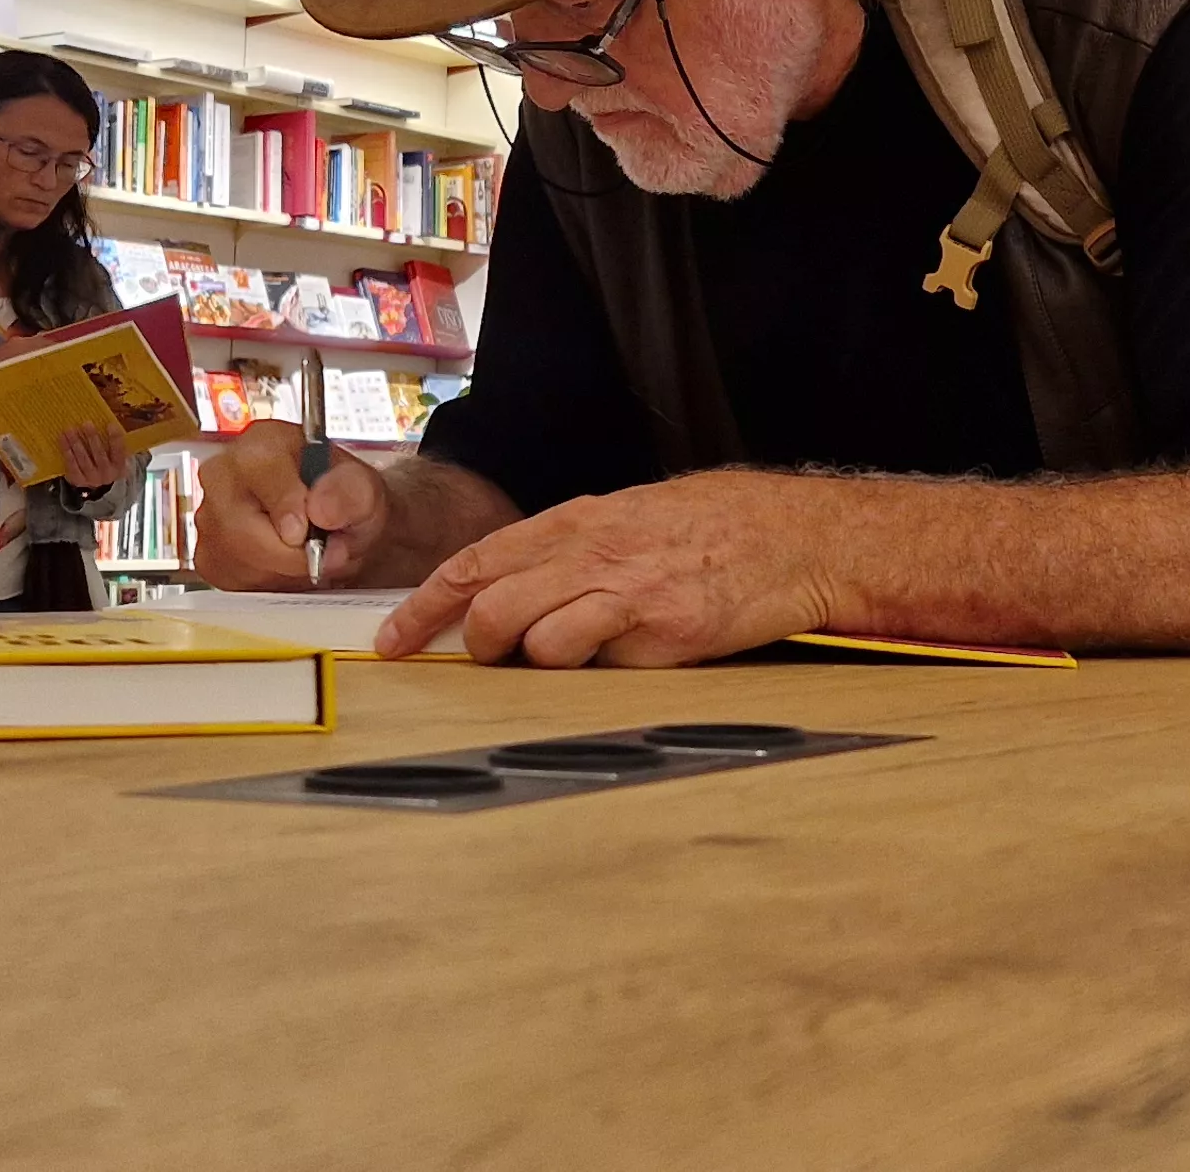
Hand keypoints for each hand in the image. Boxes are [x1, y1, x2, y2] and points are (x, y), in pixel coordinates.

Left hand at [56, 422, 125, 491]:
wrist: (98, 491)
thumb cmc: (108, 467)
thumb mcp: (116, 460)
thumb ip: (115, 446)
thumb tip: (108, 424)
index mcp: (118, 467)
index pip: (118, 452)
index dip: (115, 439)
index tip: (110, 425)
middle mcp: (106, 473)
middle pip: (99, 454)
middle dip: (92, 438)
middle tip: (86, 424)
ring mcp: (91, 477)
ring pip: (83, 458)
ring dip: (76, 442)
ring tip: (70, 429)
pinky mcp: (77, 479)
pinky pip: (71, 463)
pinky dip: (66, 450)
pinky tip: (62, 439)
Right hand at [187, 419, 380, 591]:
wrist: (339, 531)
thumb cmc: (344, 502)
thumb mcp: (364, 491)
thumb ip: (349, 493)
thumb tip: (320, 507)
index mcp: (264, 443)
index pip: (259, 469)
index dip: (284, 505)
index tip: (304, 530)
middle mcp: (226, 473)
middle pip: (238, 526)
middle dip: (288, 554)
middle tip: (320, 554)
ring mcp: (210, 514)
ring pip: (236, 559)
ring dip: (282, 570)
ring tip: (306, 555)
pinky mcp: (209, 553)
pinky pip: (233, 581)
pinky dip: (267, 583)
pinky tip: (285, 565)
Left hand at [376, 471, 836, 666]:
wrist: (798, 536)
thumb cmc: (719, 528)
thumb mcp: (634, 517)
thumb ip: (575, 549)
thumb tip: (518, 586)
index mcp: (579, 522)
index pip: (477, 561)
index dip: (425, 604)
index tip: (391, 639)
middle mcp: (592, 552)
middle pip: (492, 608)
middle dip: (478, 647)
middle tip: (491, 664)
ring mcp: (626, 592)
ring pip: (535, 640)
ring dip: (539, 662)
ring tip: (577, 656)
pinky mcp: (662, 632)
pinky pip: (596, 662)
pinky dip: (595, 671)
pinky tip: (630, 658)